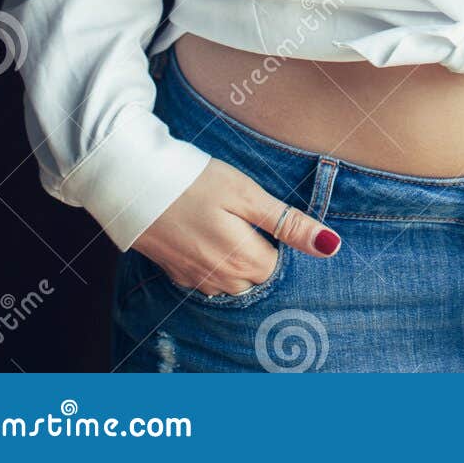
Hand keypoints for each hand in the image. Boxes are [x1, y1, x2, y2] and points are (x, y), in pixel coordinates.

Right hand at [129, 155, 341, 293]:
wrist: (132, 185)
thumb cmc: (194, 182)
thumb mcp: (246, 194)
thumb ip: (287, 223)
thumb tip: (330, 246)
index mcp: (244, 260)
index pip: (280, 267)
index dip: (279, 241)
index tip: (266, 217)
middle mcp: (220, 280)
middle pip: (257, 278)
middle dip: (260, 253)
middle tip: (244, 216)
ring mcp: (195, 280)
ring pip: (232, 282)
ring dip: (237, 261)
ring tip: (224, 224)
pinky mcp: (175, 274)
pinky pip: (207, 280)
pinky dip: (213, 263)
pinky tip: (204, 235)